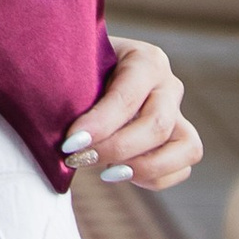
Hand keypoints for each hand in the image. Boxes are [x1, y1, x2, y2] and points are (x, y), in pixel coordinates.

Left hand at [65, 40, 201, 192]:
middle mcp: (169, 85)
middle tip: (79, 158)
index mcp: (146, 59)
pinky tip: (119, 172)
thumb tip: (52, 118)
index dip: (99, 125)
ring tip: (106, 172)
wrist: (93, 70)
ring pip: (186, 148)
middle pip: (157, 125)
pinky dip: (153, 179)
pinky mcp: (181, 141)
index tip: (70, 143)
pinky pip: (181, 169)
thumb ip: (72, 84)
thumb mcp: (78, 63)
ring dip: (145, 167)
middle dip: (116, 148)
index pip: (127, 97)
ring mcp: (179, 114)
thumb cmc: (81, 68)